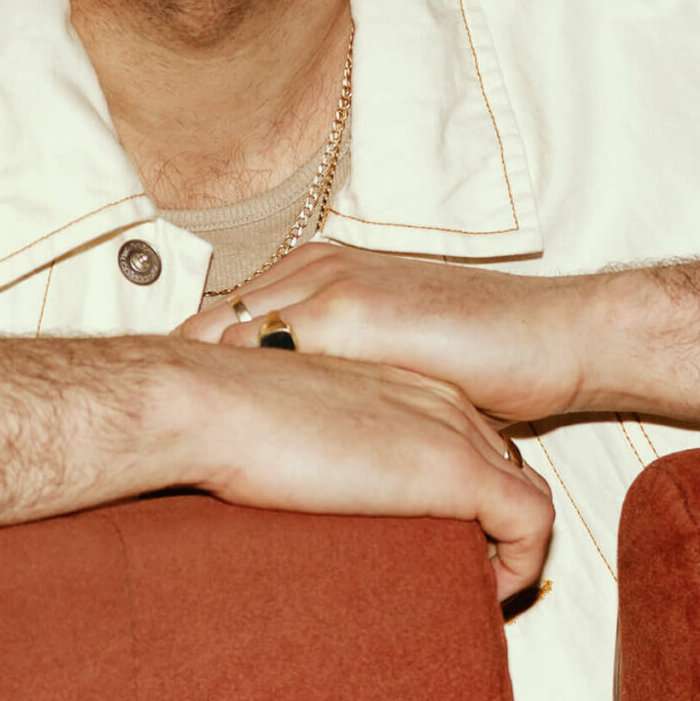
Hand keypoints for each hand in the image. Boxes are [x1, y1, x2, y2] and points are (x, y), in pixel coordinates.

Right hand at [166, 340, 553, 597]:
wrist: (206, 405)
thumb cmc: (222, 419)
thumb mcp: (286, 426)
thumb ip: (313, 445)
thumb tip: (298, 484)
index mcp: (401, 385)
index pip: (466, 438)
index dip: (464, 496)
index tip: (437, 543)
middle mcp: (436, 401)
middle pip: (503, 464)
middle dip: (491, 526)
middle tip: (458, 577)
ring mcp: (450, 432)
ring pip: (524, 492)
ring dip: (506, 550)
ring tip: (465, 594)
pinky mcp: (453, 471)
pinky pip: (532, 523)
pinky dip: (521, 566)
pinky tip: (483, 597)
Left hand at [174, 243, 593, 423]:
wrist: (553, 337)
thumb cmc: (485, 354)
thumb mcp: (395, 354)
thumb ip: (343, 365)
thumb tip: (295, 412)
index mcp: (326, 273)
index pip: (232, 319)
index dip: (197, 367)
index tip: (166, 413)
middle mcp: (319, 268)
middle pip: (213, 322)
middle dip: (179, 373)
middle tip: (146, 426)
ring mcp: (330, 284)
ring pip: (226, 332)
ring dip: (194, 379)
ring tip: (161, 432)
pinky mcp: (349, 311)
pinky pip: (263, 345)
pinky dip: (233, 382)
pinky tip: (214, 425)